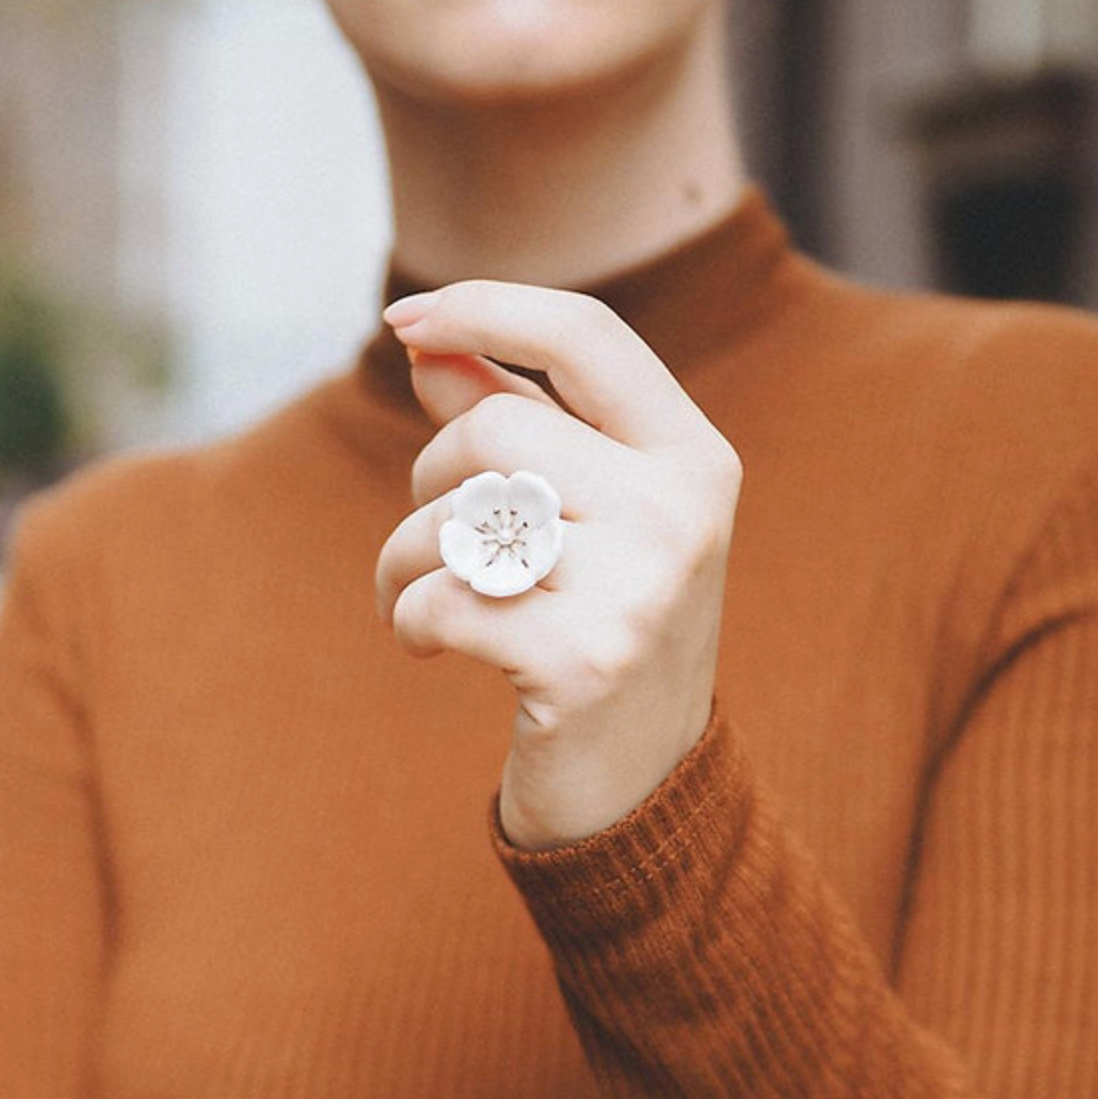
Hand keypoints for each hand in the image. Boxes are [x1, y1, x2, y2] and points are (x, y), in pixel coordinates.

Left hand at [377, 282, 740, 850]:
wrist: (640, 791)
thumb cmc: (601, 631)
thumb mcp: (582, 517)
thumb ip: (516, 422)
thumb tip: (425, 342)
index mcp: (694, 459)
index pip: (586, 334)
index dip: (484, 307)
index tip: (404, 318)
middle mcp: (681, 514)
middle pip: (492, 434)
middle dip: (427, 482)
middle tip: (431, 540)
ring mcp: (640, 591)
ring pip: (457, 518)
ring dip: (402, 560)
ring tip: (416, 596)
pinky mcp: (584, 664)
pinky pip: (442, 600)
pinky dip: (409, 621)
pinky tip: (427, 648)